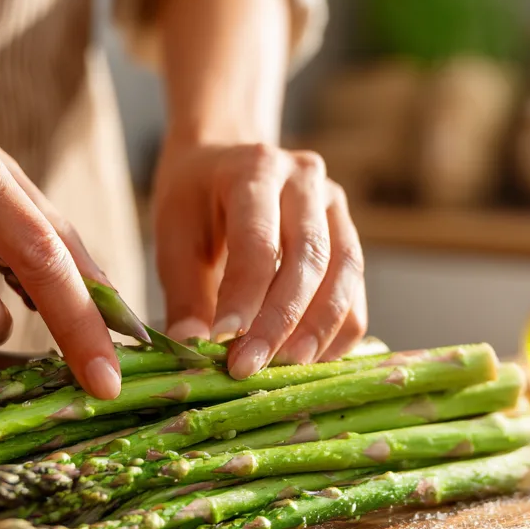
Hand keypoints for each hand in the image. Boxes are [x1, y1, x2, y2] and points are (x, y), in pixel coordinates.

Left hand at [152, 142, 366, 378]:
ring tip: (287, 369)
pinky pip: (355, 287)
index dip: (244, 296)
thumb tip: (191, 349)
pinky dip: (338, 328)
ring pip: (344, 273)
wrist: (225, 159)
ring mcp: (334, 203)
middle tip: (251, 366)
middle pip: (309, 258)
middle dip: (281, 321)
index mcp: (255, 169)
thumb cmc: (195, 200)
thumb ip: (184, 293)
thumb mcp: (174, 236)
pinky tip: (311, 359)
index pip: (258, 240)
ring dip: (318, 329)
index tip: (222, 341)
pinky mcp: (348, 232)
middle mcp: (305, 179)